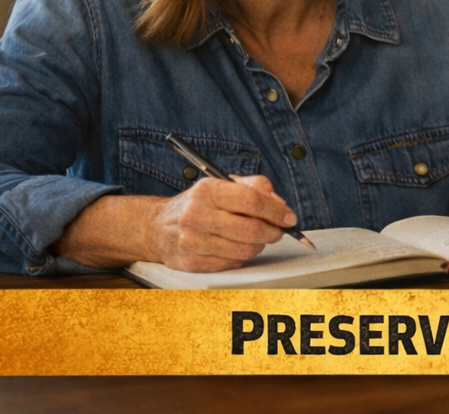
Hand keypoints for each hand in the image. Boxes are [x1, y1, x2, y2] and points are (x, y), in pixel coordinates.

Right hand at [143, 175, 297, 271]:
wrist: (159, 227)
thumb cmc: (201, 204)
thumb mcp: (224, 184)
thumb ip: (257, 187)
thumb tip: (280, 205)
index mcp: (208, 190)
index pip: (252, 201)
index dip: (276, 211)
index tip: (289, 218)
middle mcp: (197, 215)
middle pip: (251, 230)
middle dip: (273, 232)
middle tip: (278, 231)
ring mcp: (192, 241)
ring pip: (244, 251)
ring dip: (259, 246)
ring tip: (256, 238)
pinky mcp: (190, 263)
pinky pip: (231, 264)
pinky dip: (241, 257)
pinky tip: (236, 247)